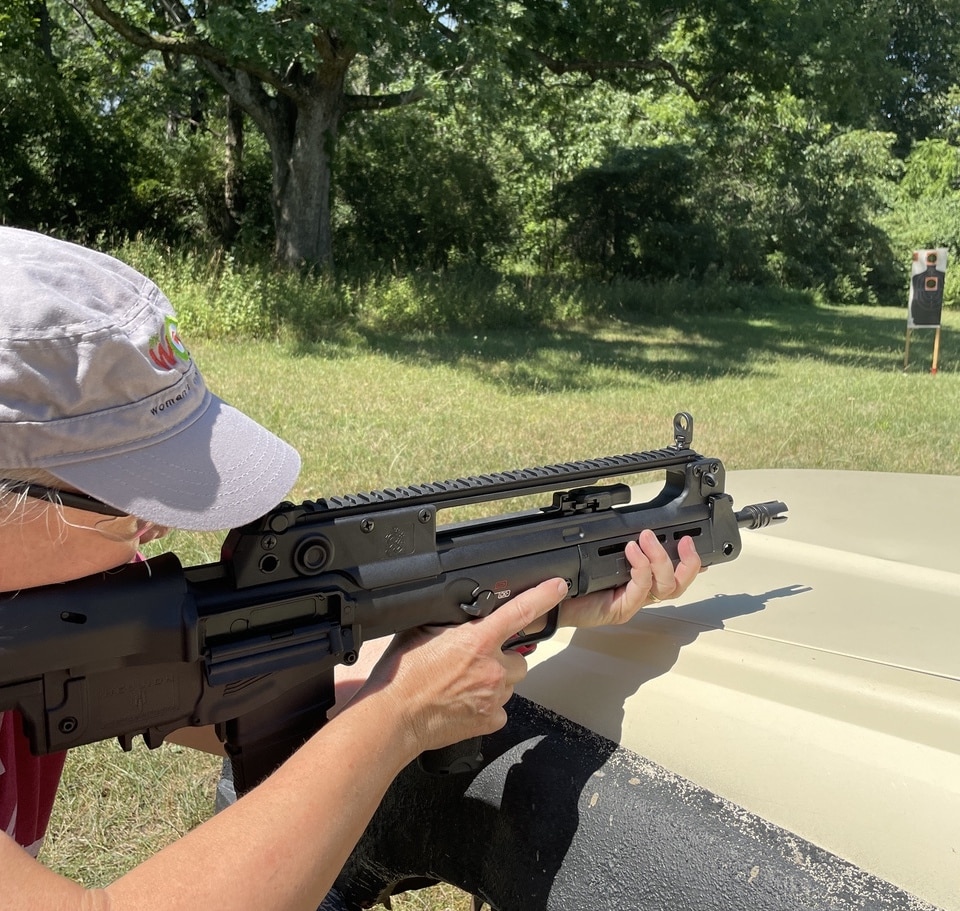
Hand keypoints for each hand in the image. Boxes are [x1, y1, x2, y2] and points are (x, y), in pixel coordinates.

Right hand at [358, 578, 568, 754]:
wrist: (393, 716)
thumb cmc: (402, 676)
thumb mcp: (423, 630)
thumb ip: (451, 621)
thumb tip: (460, 615)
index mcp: (477, 639)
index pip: (521, 611)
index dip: (544, 596)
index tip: (558, 588)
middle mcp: (492, 667)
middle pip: (517, 656)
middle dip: (502, 656)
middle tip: (474, 660)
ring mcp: (494, 696)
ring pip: (510, 682)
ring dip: (496, 680)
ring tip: (464, 683)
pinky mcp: (490, 720)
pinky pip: (500, 708)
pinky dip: (488, 705)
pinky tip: (465, 703)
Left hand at [557, 529, 701, 628]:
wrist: (551, 603)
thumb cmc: (573, 583)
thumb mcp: (600, 560)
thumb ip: (619, 548)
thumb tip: (631, 526)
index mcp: (639, 584)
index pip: (674, 575)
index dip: (690, 563)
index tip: (695, 543)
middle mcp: (639, 595)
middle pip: (678, 585)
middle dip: (687, 562)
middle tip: (683, 541)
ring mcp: (631, 604)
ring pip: (664, 587)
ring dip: (660, 559)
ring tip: (646, 539)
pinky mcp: (619, 610)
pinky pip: (640, 590)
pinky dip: (640, 569)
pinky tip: (632, 553)